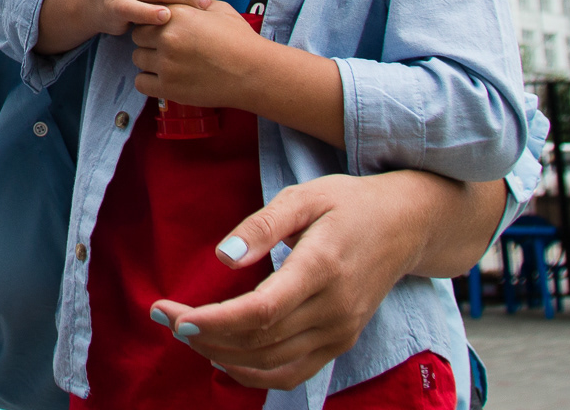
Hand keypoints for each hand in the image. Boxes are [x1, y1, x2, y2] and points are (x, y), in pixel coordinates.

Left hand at [129, 0, 260, 108]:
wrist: (255, 72)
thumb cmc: (240, 40)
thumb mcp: (218, 9)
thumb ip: (192, 2)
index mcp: (177, 14)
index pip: (146, 12)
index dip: (154, 21)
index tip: (163, 28)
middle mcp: (168, 37)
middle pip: (137, 36)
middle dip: (149, 40)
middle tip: (168, 47)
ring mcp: (167, 64)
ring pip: (138, 59)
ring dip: (150, 61)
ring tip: (170, 63)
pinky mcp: (169, 87)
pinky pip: (141, 83)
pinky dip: (150, 82)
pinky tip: (165, 79)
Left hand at [147, 171, 466, 389]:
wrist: (406, 225)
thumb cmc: (348, 204)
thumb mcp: (303, 197)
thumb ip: (261, 226)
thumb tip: (223, 257)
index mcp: (322, 270)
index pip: (261, 312)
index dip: (213, 321)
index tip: (174, 316)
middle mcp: (334, 311)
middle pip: (259, 340)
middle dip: (203, 335)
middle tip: (163, 316)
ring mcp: (340, 332)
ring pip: (271, 363)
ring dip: (220, 355)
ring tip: (184, 331)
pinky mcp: (340, 343)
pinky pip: (291, 373)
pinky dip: (251, 373)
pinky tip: (221, 355)